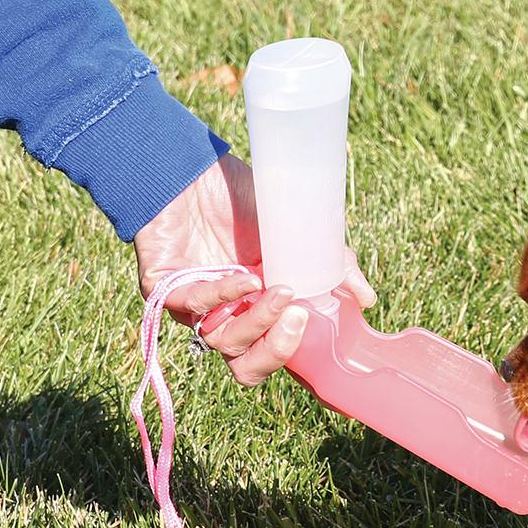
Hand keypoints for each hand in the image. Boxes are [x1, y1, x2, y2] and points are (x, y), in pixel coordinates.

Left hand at [133, 153, 374, 385]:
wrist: (194, 162)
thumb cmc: (243, 198)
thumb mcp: (296, 233)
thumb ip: (330, 266)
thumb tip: (366, 298)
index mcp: (256, 309)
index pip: (272, 353)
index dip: (292, 354)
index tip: (317, 330)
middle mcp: (225, 315)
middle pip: (245, 365)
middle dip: (275, 351)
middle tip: (298, 319)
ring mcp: (193, 305)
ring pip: (222, 342)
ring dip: (255, 322)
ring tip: (280, 292)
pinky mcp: (161, 287)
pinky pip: (192, 306)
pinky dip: (223, 296)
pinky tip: (247, 279)